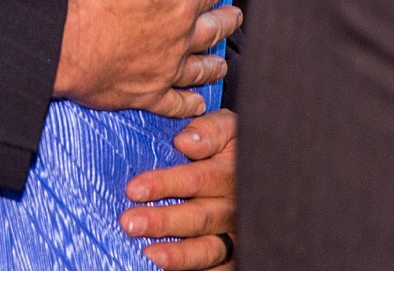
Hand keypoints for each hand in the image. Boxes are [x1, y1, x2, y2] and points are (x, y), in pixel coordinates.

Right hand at [55, 0, 239, 117]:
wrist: (67, 43)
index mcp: (179, 3)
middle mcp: (179, 39)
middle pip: (211, 29)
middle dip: (227, 20)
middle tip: (236, 16)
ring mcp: (164, 70)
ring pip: (199, 68)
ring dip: (214, 63)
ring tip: (223, 62)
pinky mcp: (144, 93)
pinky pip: (174, 103)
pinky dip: (189, 103)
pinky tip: (197, 104)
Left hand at [121, 108, 236, 269]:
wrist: (263, 168)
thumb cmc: (234, 146)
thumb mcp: (228, 128)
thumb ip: (210, 131)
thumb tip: (186, 141)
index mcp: (229, 173)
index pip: (195, 179)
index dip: (164, 184)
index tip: (134, 189)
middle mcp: (234, 207)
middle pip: (198, 217)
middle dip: (163, 222)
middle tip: (130, 224)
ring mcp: (236, 234)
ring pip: (209, 248)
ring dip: (180, 255)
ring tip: (151, 256)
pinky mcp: (236, 253)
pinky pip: (222, 267)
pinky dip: (200, 272)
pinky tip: (172, 272)